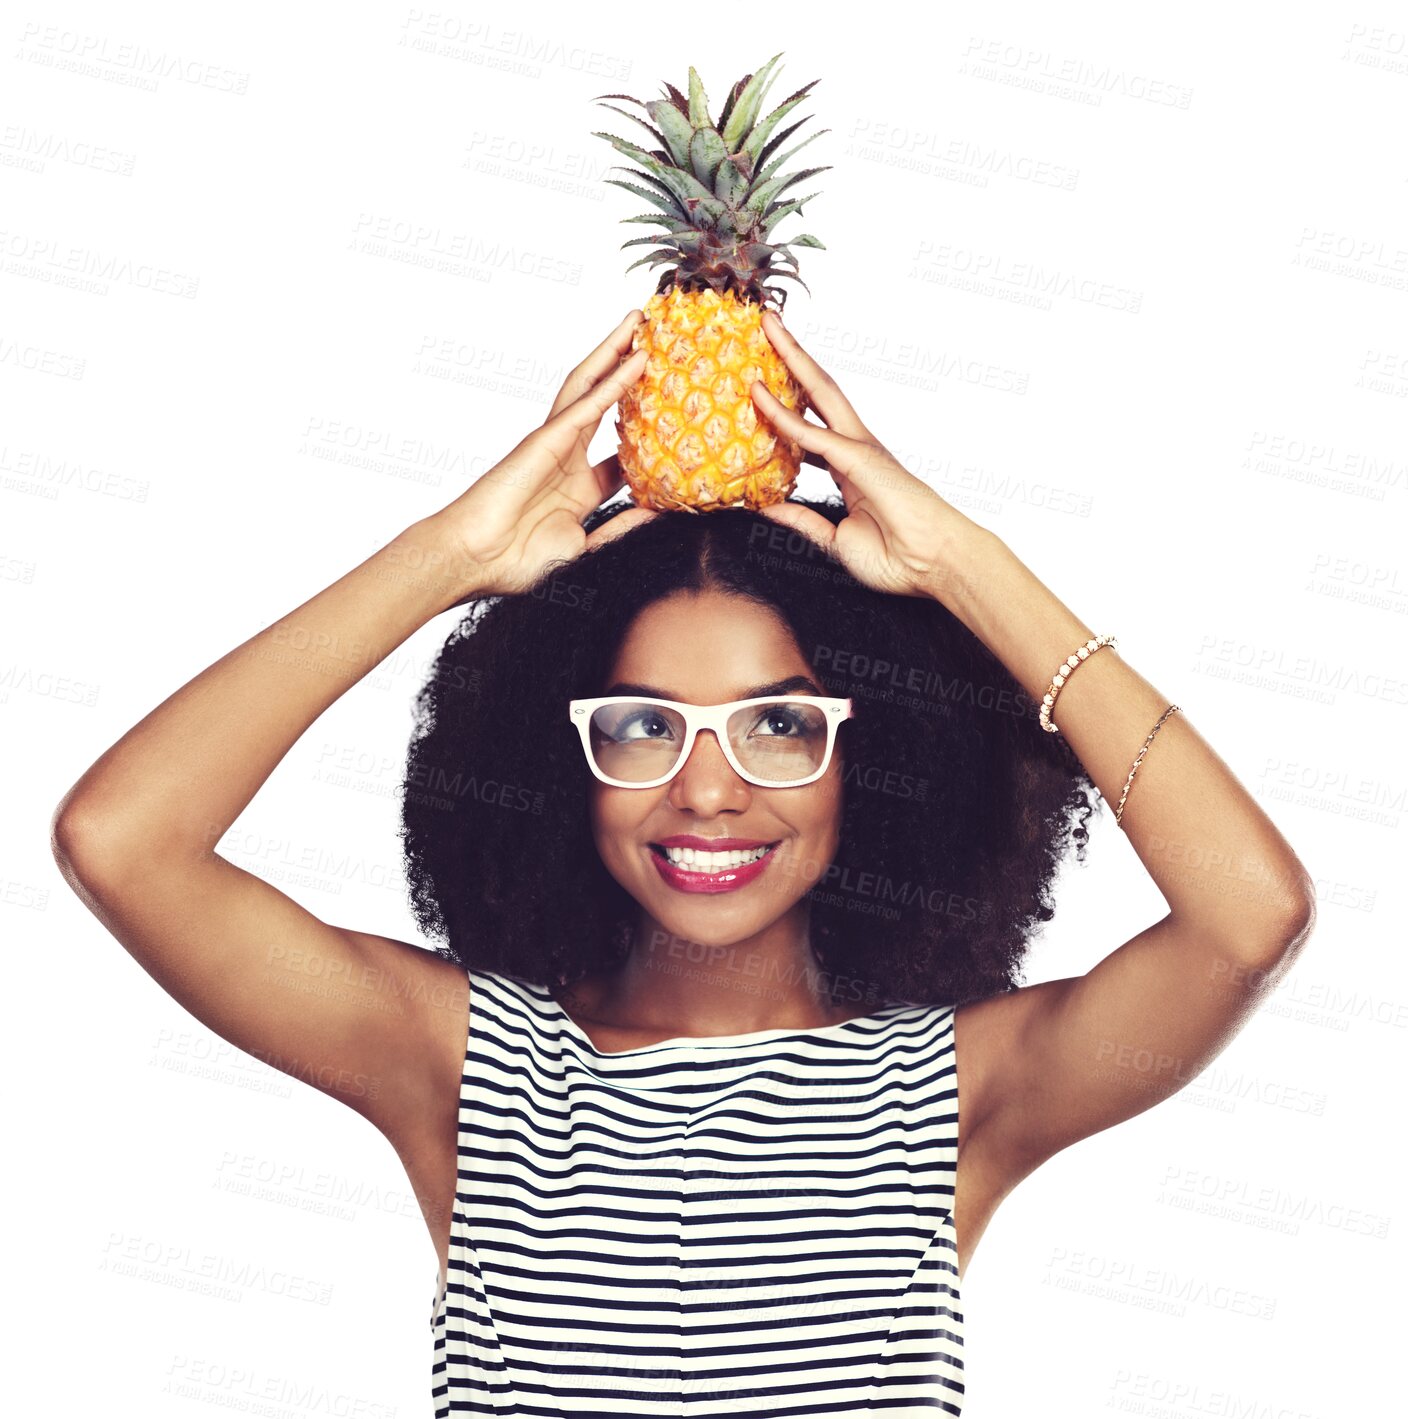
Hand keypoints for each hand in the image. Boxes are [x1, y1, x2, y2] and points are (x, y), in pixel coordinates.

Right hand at [426, 312, 659, 598]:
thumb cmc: (517, 562)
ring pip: (592, 386)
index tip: (679, 414)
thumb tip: (658, 514)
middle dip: (628, 369)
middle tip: (657, 340)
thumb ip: (620, 529)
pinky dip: (613, 381)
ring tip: (641, 323)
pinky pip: (586, 404)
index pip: (622, 452)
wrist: (475, 560)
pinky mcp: (545, 438)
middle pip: (607, 402)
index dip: (649, 431)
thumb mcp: (587, 549)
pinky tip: (635, 360)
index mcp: (579, 487)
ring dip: (617, 353)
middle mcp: (569, 457)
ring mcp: (556, 443)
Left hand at [748, 309, 974, 597]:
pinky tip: (759, 397)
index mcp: (849, 468)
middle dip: (791, 356)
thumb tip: (769, 509)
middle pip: (817, 391)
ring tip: (767, 326)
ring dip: (792, 358)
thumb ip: (804, 522)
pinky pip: (814, 436)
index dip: (786, 403)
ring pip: (819, 393)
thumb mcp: (835, 542)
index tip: (759, 385)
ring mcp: (860, 449)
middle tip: (766, 323)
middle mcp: (855, 448)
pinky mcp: (862, 460)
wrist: (934, 566)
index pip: (811, 425)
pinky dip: (785, 417)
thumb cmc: (897, 558)